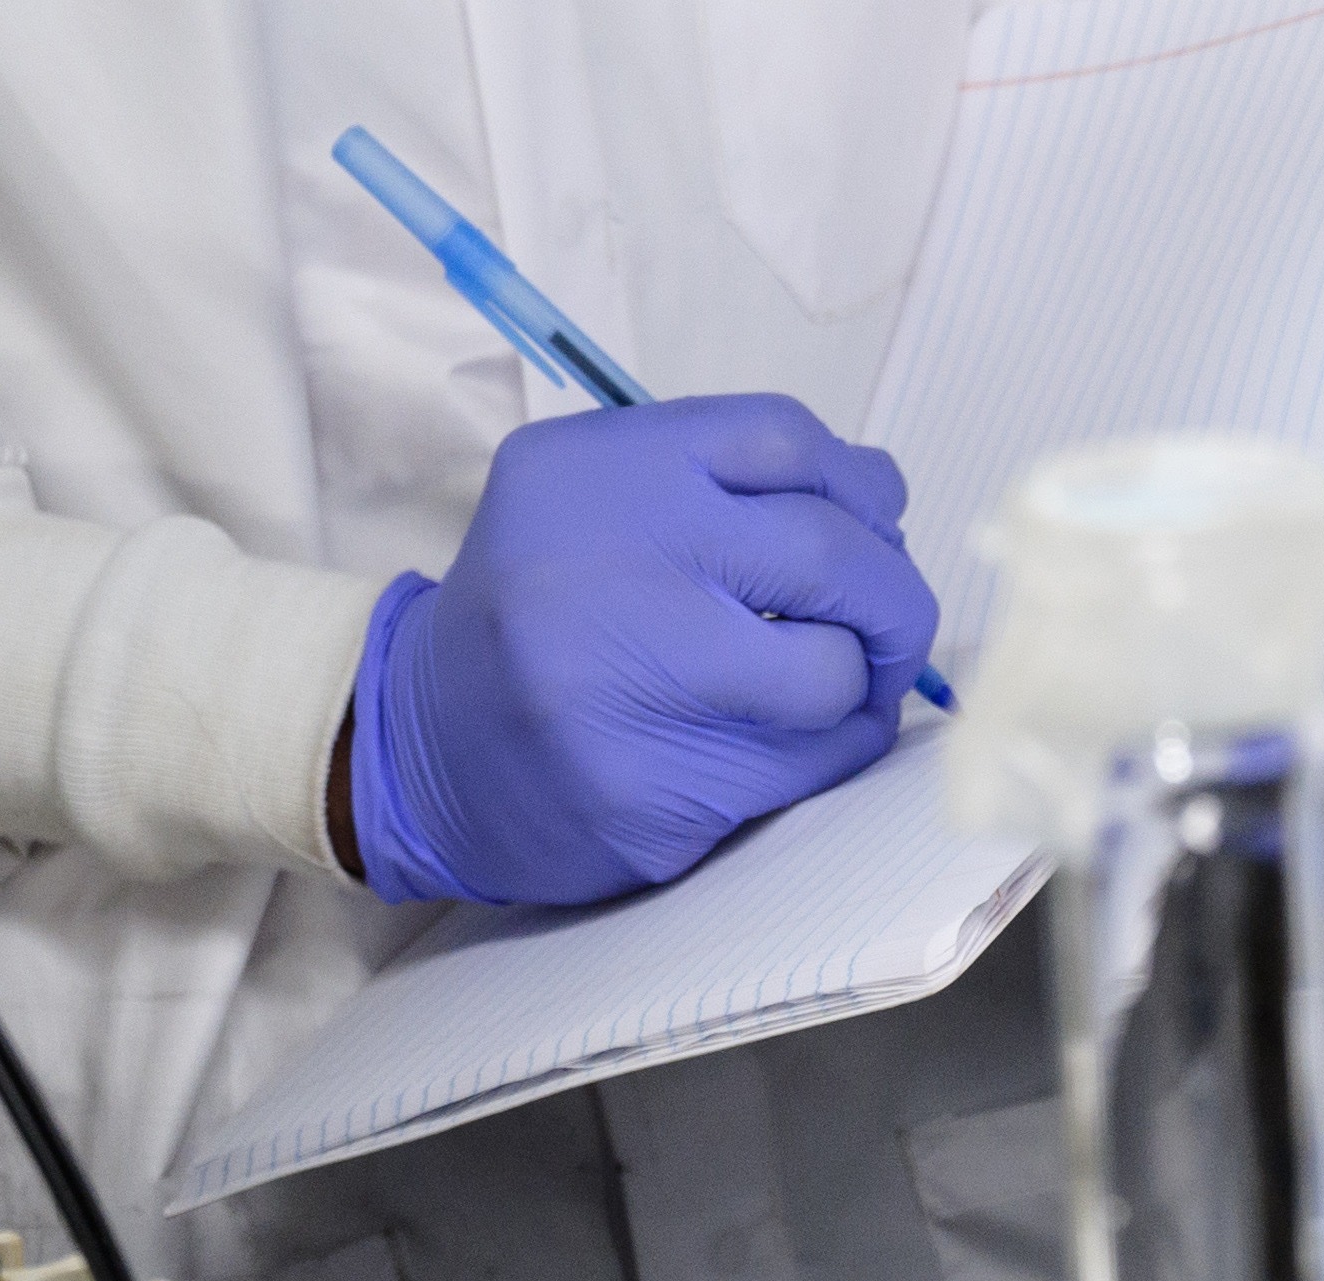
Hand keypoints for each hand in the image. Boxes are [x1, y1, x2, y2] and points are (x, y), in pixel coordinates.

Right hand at [347, 395, 936, 905]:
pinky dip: (828, 750)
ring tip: (824, 683)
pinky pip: (808, 769)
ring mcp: (630, 695)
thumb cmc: (546, 609)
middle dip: (894, 595)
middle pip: (832, 557)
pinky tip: (782, 740)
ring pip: (835, 678)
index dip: (861, 485)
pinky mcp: (657, 799)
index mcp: (597, 475)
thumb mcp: (594, 496)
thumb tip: (885, 500)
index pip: (784, 439)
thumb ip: (723, 480)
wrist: (429, 749)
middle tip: (890, 621)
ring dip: (862, 683)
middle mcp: (611, 572)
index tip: (875, 524)